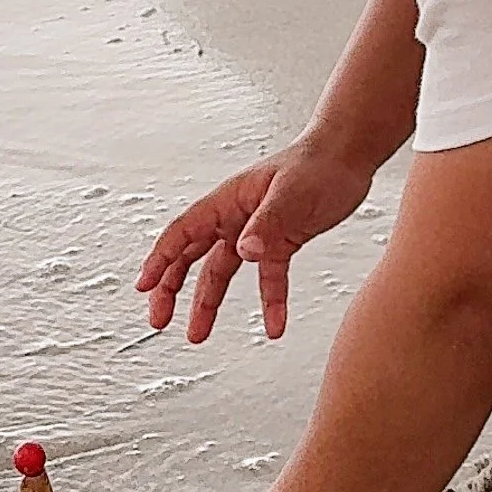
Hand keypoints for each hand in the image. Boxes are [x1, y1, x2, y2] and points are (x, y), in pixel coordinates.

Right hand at [136, 137, 373, 342]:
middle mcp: (235, 218)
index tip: (144, 286)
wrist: (347, 157)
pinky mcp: (280, 243)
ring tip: (197, 334)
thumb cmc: (316, 164)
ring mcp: (255, 232)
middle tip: (159, 319)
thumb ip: (267, 223)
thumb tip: (244, 250)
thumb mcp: (291, 194)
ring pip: (221, 272)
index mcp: (228, 201)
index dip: (160, 259)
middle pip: (192, 256)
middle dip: (171, 288)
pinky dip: (269, 302)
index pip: (183, 232)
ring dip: (208, 302)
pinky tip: (274, 326)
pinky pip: (268, 279)